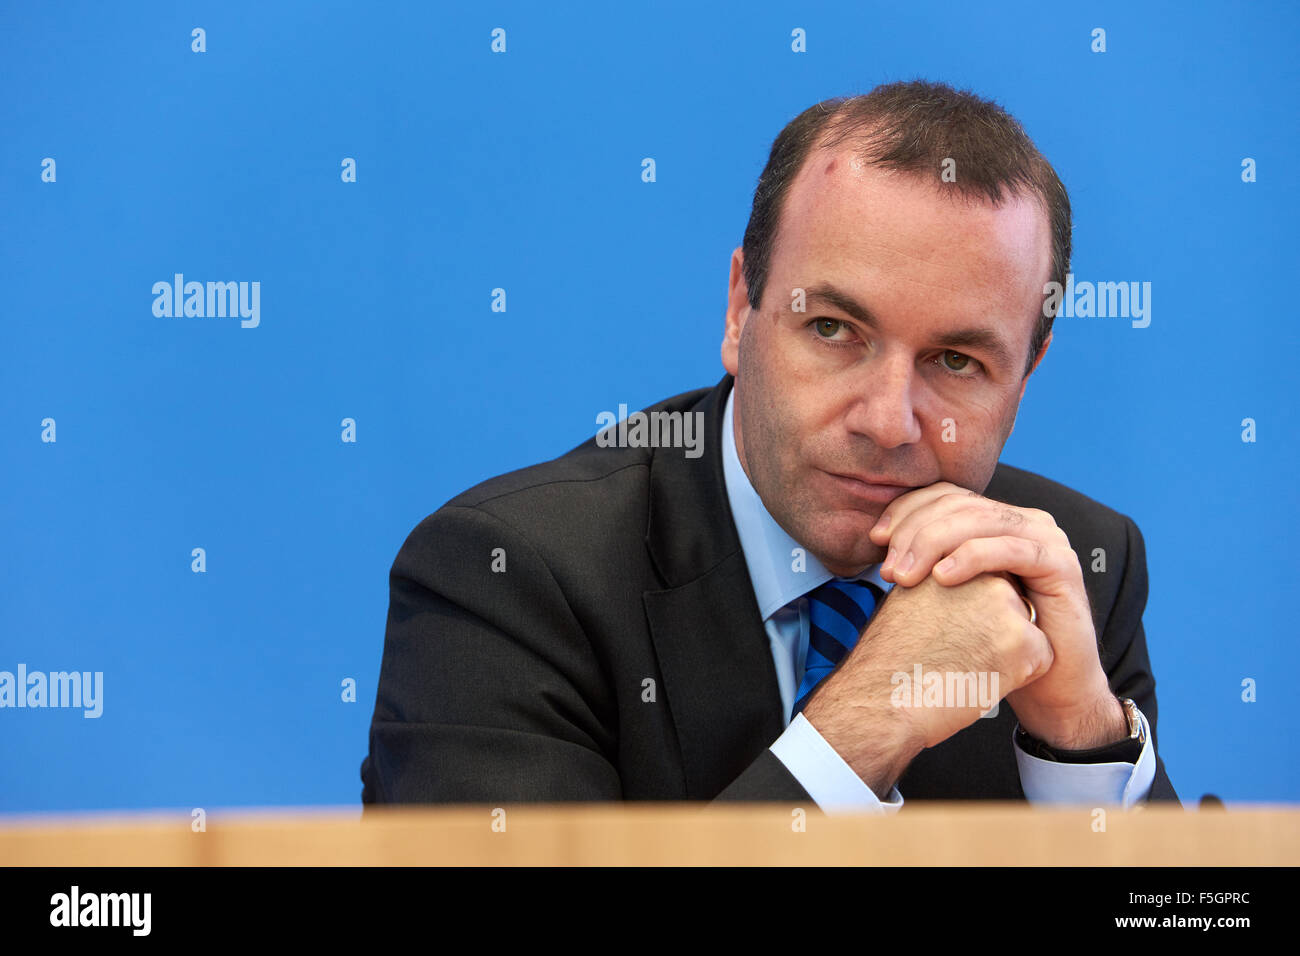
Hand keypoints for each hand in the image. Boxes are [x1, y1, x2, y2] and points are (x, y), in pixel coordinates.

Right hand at [801, 571, 1052, 797]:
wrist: (882, 700)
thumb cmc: (887, 660)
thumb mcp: (909, 599)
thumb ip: (942, 583)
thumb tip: (960, 588)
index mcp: (954, 561)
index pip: (987, 582)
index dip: (971, 616)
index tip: (945, 634)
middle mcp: (983, 575)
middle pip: (1011, 605)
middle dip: (994, 630)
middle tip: (954, 651)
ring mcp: (1006, 606)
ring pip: (1026, 632)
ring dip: (1005, 652)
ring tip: (963, 664)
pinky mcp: (1024, 642)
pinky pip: (1040, 660)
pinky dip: (1017, 677)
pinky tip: (980, 679)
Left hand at [867, 482, 1124, 748]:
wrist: (1047, 687)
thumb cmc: (991, 643)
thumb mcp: (952, 594)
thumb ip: (927, 561)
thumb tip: (878, 541)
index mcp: (996, 520)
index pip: (945, 495)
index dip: (906, 510)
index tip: (876, 539)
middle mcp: (1023, 520)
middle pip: (959, 504)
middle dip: (915, 531)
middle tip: (889, 568)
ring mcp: (1046, 538)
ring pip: (980, 520)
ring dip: (934, 543)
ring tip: (905, 575)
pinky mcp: (1062, 565)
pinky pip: (1012, 549)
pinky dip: (972, 557)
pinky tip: (942, 577)